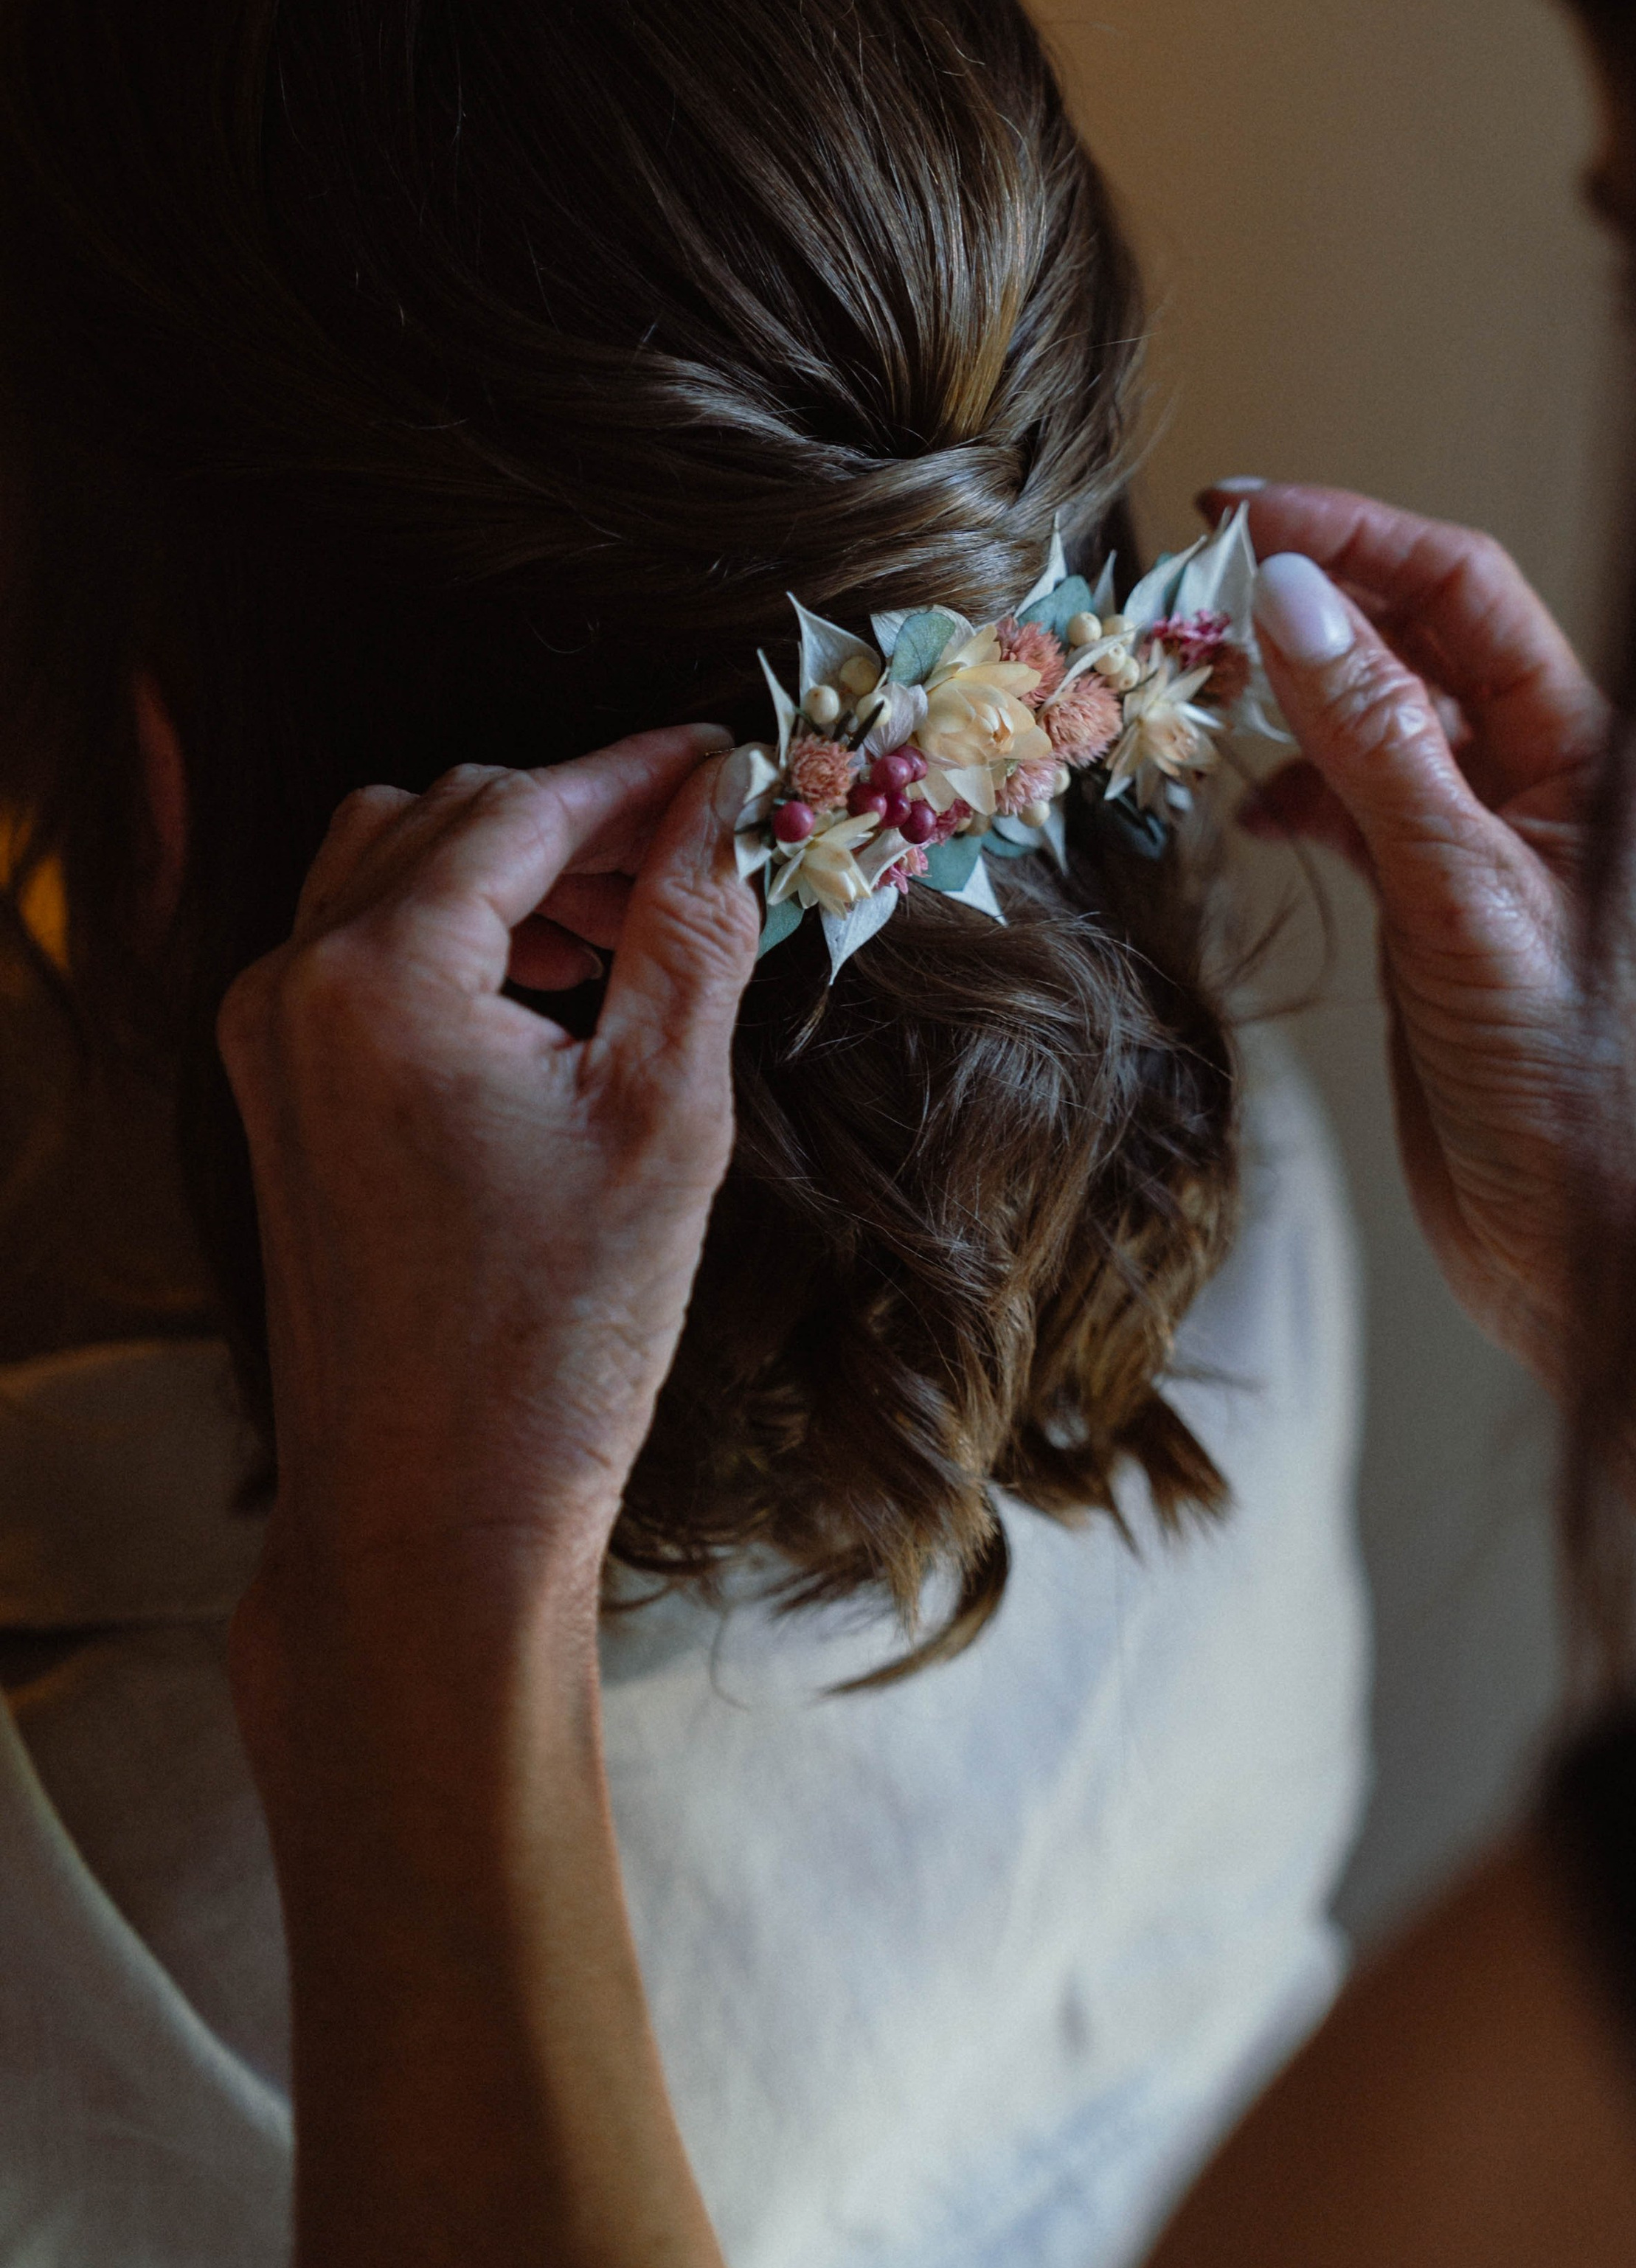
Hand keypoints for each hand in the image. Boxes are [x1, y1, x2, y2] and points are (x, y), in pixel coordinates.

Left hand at [216, 723, 757, 1599]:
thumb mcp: (661, 1112)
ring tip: (638, 925)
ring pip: (393, 869)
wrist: (430, 1512)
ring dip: (516, 869)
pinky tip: (557, 993)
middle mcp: (294, 986)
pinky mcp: (278, 1098)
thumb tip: (728, 805)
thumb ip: (689, 931)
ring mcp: (270, 1044)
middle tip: (702, 851)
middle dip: (580, 815)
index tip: (732, 756)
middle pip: (447, 815)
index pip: (523, 802)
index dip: (640, 769)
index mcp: (377, 975)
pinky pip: (364, 952)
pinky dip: (462, 936)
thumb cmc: (554, 1336)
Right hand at [1206, 479, 1635, 1377]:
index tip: (1236, 518)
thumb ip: (1372, 746)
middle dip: (1304, 608)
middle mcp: (1536, 779)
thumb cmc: (1564, 1086)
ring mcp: (1481, 843)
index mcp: (1580, 750)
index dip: (1350, 534)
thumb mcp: (1458, 897)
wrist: (1588, 1247)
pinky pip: (1353, 809)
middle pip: (1409, 641)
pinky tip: (1250, 819)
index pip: (1459, 588)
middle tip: (1188, 595)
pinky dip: (1294, 797)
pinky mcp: (1433, 909)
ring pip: (1371, 725)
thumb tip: (1288, 600)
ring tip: (1199, 701)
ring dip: (1288, 703)